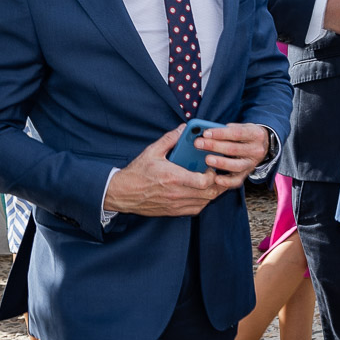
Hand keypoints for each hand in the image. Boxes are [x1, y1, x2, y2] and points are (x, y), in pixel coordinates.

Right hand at [102, 126, 221, 216]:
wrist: (122, 193)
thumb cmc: (137, 172)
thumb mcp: (152, 151)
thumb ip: (170, 139)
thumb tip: (184, 128)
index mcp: (173, 177)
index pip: (204, 181)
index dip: (213, 175)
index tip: (211, 166)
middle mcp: (176, 193)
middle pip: (209, 193)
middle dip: (218, 183)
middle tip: (217, 173)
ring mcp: (175, 205)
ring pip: (205, 202)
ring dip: (212, 192)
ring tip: (212, 181)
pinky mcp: (173, 212)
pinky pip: (195, 209)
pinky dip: (203, 201)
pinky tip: (201, 192)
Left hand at [191, 122, 271, 188]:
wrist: (263, 146)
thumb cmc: (245, 134)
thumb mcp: (241, 127)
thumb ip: (226, 129)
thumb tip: (206, 133)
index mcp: (256, 134)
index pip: (237, 133)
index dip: (220, 133)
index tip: (205, 133)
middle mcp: (256, 150)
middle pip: (234, 149)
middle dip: (214, 146)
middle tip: (198, 144)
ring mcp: (252, 164)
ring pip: (236, 166)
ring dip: (220, 163)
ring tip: (207, 159)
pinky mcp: (246, 175)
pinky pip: (237, 181)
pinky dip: (226, 181)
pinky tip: (215, 178)